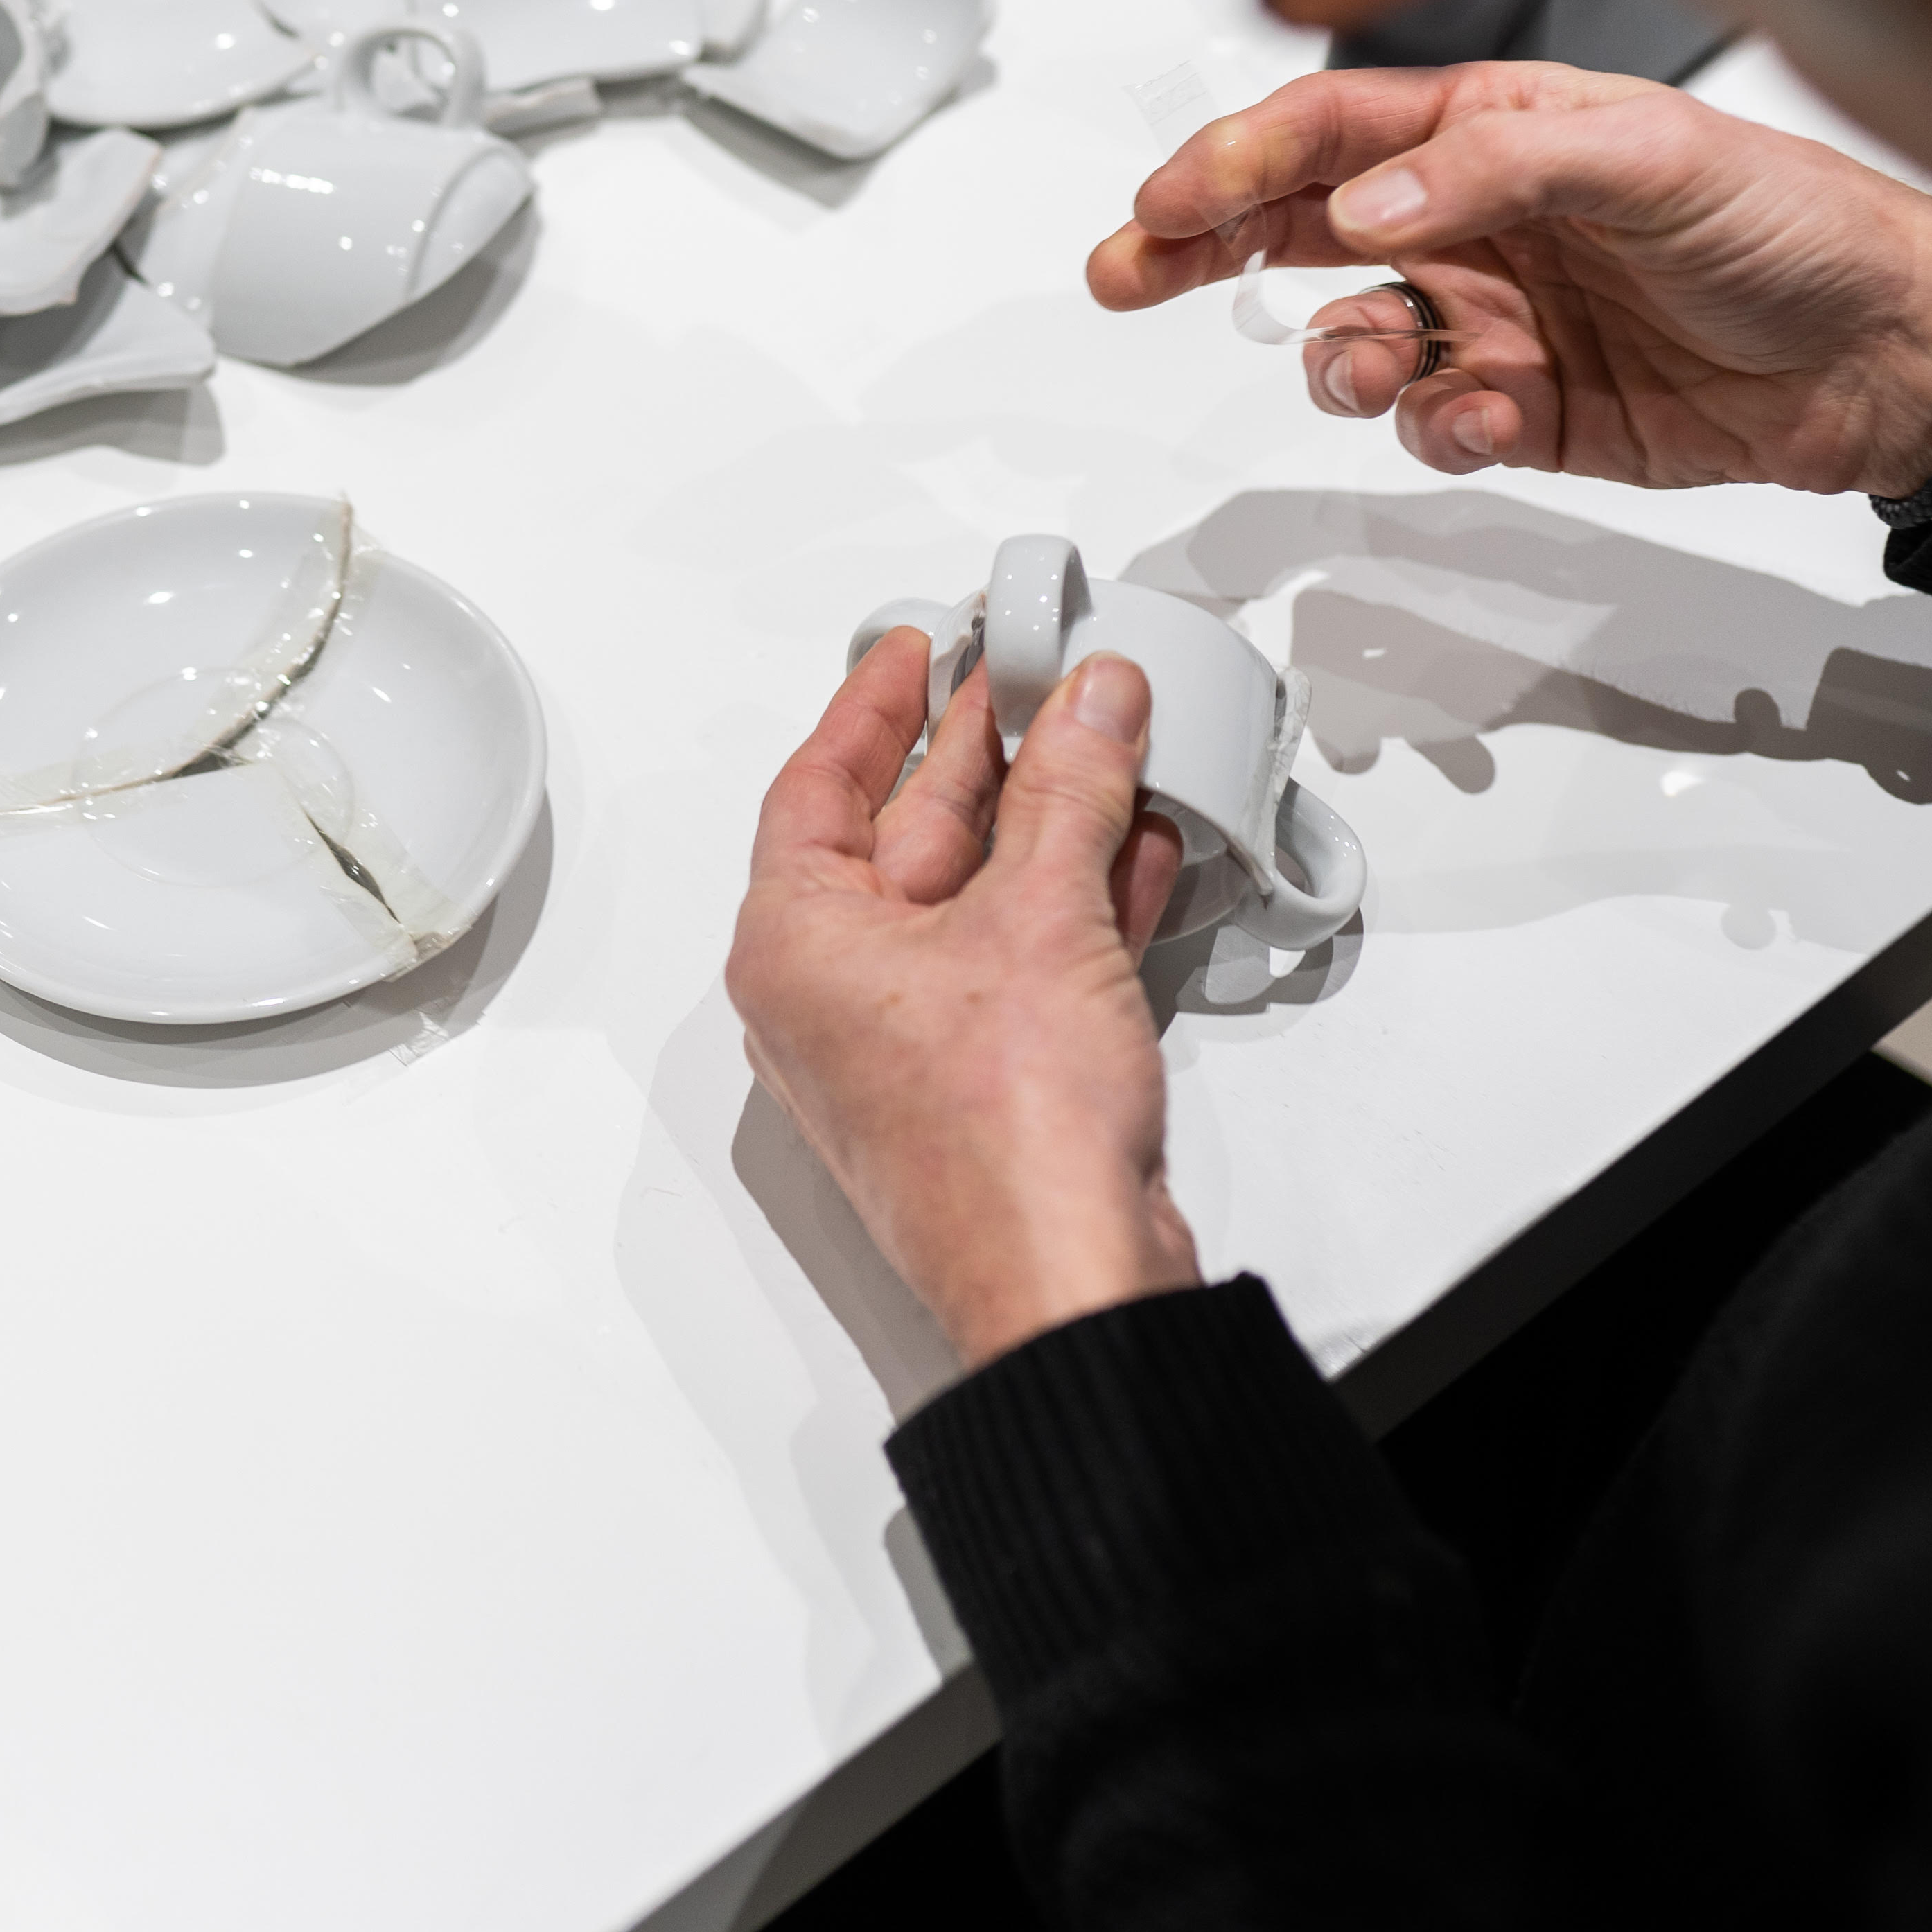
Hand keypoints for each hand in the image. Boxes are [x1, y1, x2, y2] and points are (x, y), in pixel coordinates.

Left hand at [727, 636, 1196, 1367]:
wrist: (1067, 1280)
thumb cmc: (1004, 1140)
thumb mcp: (1041, 917)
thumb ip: (1070, 794)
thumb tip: (1089, 707)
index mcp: (795, 943)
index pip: (816, 785)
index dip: (871, 706)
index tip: (914, 651)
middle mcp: (835, 993)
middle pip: (904, 833)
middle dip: (983, 752)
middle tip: (1035, 679)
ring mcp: (912, 1041)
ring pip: (977, 895)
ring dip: (1049, 819)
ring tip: (1106, 738)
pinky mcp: (990, 1079)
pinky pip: (1025, 956)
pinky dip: (1078, 897)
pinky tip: (1136, 841)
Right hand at [1087, 60, 1931, 501]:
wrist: (1893, 355)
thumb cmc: (1796, 224)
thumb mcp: (1649, 156)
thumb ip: (1494, 166)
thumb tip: (1366, 202)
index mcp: (1496, 128)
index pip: (1329, 132)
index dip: (1232, 160)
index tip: (1160, 201)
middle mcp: (1477, 219)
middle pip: (1299, 230)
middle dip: (1203, 252)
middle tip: (1129, 274)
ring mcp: (1496, 319)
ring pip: (1355, 342)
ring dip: (1341, 360)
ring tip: (1372, 368)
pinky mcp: (1525, 414)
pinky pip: (1433, 426)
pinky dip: (1442, 428)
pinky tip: (1493, 416)